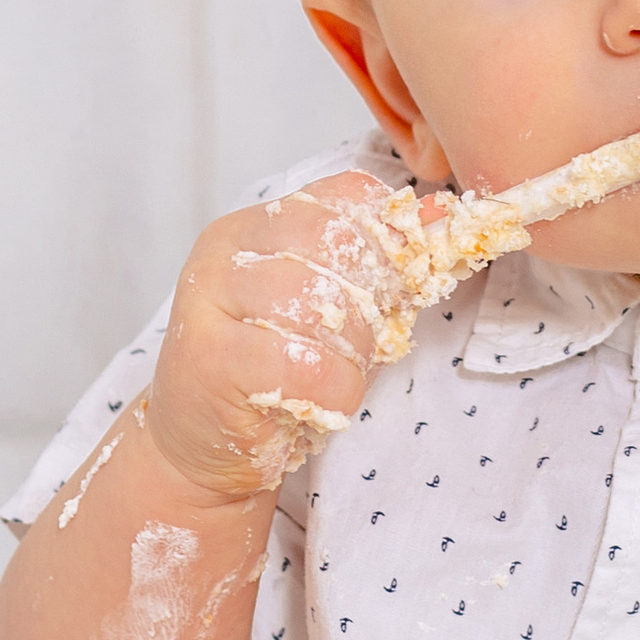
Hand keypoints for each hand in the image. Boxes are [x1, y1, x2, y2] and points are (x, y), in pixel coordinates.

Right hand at [144, 173, 424, 503]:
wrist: (202, 442)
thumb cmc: (272, 371)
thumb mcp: (331, 307)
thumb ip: (377, 262)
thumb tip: (438, 214)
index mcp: (256, 224)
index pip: (344, 197)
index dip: (390, 240)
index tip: (398, 288)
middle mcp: (226, 250)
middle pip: (335, 242)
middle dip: (373, 300)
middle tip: (368, 343)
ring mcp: (208, 300)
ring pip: (319, 300)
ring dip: (353, 350)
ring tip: (339, 375)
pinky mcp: (209, 359)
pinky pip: (304, 364)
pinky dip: (333, 390)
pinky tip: (320, 402)